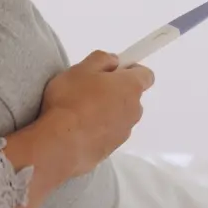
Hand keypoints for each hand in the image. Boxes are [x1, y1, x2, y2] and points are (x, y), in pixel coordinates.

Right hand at [38, 51, 154, 177]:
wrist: (61, 142)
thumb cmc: (71, 100)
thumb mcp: (81, 69)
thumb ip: (101, 59)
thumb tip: (114, 61)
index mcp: (131, 87)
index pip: (146, 74)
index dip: (130, 69)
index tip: (112, 70)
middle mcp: (134, 109)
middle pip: (131, 96)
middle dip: (114, 91)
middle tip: (89, 89)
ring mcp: (125, 131)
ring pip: (120, 115)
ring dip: (106, 111)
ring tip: (79, 112)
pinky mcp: (112, 148)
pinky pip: (109, 132)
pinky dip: (98, 129)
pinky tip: (78, 128)